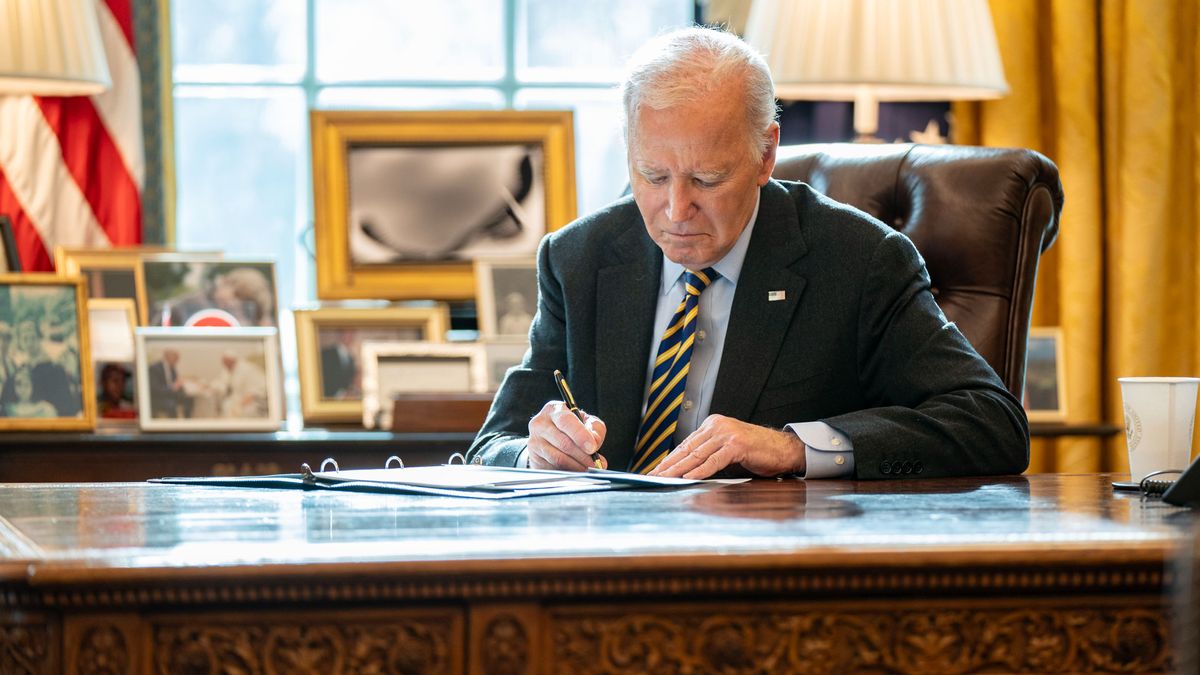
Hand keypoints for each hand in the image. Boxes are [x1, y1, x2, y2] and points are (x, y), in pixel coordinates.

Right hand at [527, 401, 607, 471]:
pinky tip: (577, 471)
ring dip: (577, 466)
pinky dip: (568, 471)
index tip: (592, 447)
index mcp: (554, 409)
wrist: (552, 438)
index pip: (565, 421)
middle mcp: (540, 423)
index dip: (580, 435)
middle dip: (583, 456)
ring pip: (558, 458)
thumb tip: (595, 443)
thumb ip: (595, 429)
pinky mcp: (534, 458)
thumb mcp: (587, 422)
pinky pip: (553, 468)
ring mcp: (534, 441)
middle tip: (596, 464)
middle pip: (563, 442)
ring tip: (589, 468)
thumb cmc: (573, 428)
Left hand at [649, 414, 804, 478]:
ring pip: (697, 454)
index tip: (657, 469)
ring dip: (679, 469)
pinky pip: (714, 461)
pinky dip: (700, 470)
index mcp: (713, 424)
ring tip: (665, 478)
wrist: (783, 449)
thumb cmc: (757, 452)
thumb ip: (709, 455)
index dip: (670, 459)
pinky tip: (689, 477)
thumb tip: (687, 469)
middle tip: (654, 475)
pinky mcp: (736, 445)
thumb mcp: (727, 451)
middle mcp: (717, 426)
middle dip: (669, 465)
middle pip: (688, 449)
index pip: (686, 444)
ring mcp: (727, 434)